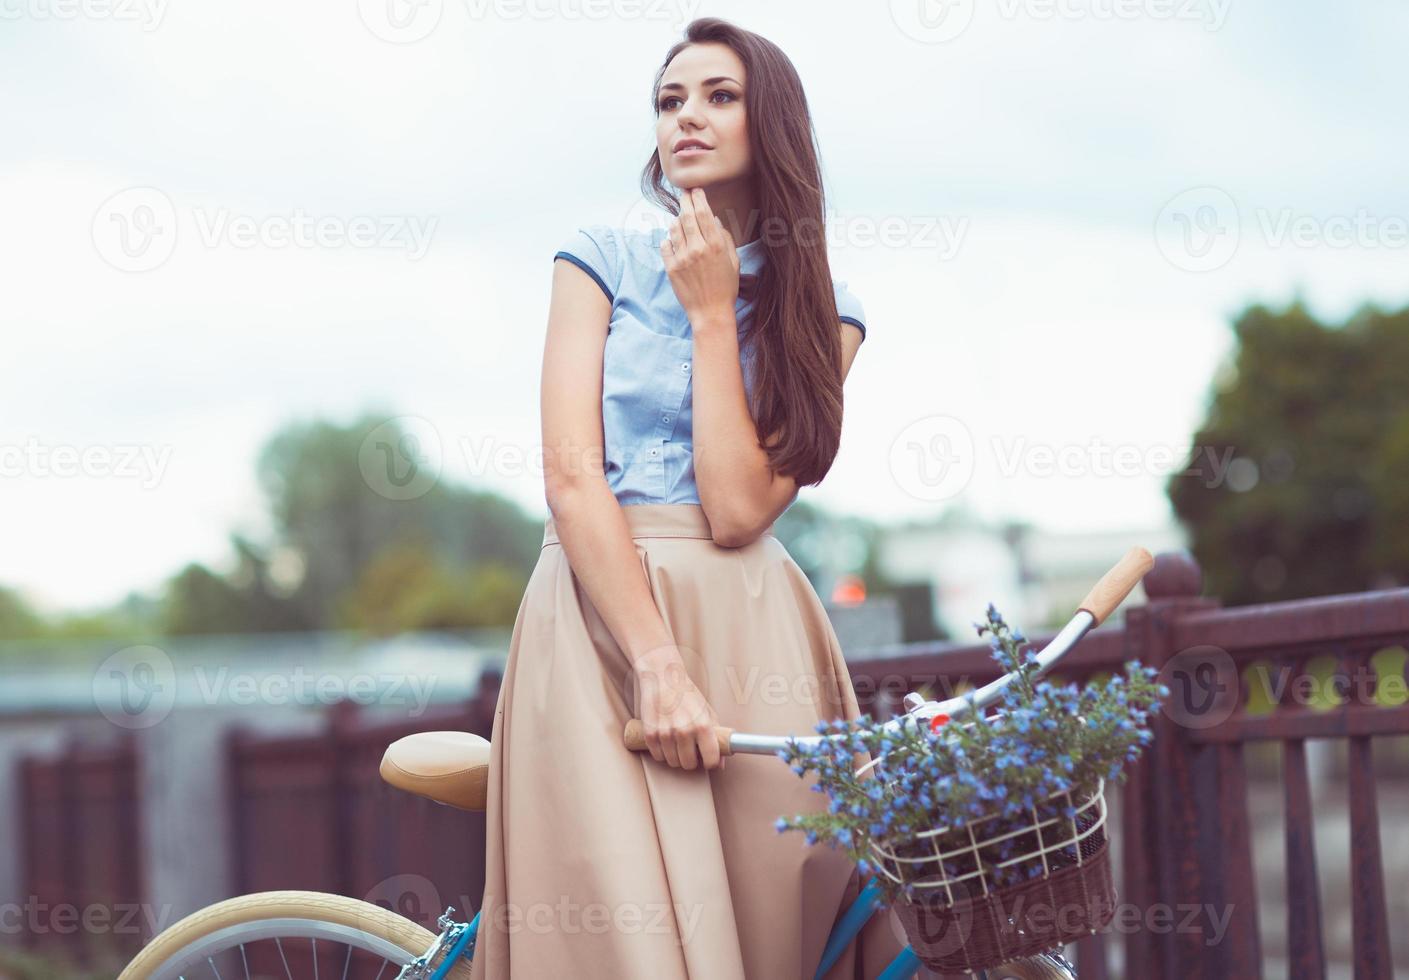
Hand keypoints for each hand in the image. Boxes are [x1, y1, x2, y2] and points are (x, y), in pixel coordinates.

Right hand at [631, 645, 725, 771]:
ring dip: (675, 757)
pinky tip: (665, 740)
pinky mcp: (650, 734)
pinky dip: (662, 752)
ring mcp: (665, 733)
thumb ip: (716, 738)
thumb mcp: (707, 712)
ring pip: (672, 762)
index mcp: (703, 725)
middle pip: (689, 765)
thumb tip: (720, 764)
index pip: (710, 760)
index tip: (707, 759)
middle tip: (690, 750)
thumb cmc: (687, 694)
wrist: (662, 677)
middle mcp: (684, 731)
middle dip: (691, 760)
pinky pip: (658, 756)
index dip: (710, 762)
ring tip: (677, 743)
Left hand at [660, 187, 738, 325]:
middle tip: (683, 193)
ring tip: (680, 217)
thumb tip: (714, 220)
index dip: (698, 198)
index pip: (704, 213)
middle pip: (687, 216)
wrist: (710, 312)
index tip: (696, 190)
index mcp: (715, 245)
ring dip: (677, 219)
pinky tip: (672, 239)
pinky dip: (668, 239)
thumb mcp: (733, 261)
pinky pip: (665, 245)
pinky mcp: (671, 268)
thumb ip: (725, 238)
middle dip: (685, 201)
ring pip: (674, 228)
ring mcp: (682, 258)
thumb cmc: (726, 287)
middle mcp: (698, 248)